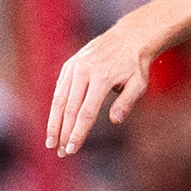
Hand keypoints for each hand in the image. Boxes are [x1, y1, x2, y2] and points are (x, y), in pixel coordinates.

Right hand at [47, 20, 156, 156]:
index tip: (71, 149)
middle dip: (63, 133)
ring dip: (54, 122)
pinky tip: (56, 122)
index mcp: (101, 77)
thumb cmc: (135, 65)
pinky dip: (56, 107)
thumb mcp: (139, 83)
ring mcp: (74, 66)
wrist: (129, 37)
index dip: (77, 133)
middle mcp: (83, 71)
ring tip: (51, 141)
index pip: (86, 112)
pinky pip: (60, 89)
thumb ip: (127, 102)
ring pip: (59, 99)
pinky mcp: (69, 65)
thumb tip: (114, 121)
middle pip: (68, 108)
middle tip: (59, 152)